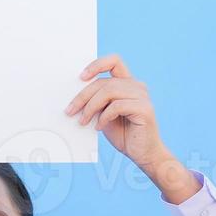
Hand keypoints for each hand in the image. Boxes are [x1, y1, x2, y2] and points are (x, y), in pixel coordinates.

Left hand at [64, 54, 168, 169]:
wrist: (142, 153)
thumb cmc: (123, 133)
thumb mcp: (104, 114)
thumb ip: (96, 102)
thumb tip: (74, 96)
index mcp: (128, 83)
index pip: (114, 61)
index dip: (97, 65)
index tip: (80, 77)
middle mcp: (137, 86)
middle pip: (104, 81)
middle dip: (83, 96)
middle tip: (70, 110)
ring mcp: (142, 96)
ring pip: (109, 91)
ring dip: (91, 107)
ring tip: (83, 120)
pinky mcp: (144, 109)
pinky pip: (117, 106)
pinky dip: (104, 116)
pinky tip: (98, 126)